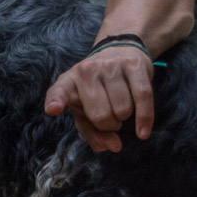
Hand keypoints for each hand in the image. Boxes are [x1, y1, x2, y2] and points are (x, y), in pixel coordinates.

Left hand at [43, 43, 157, 152]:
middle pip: (101, 116)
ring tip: (121, 108)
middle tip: (110, 118)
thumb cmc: (98, 89)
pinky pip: (142, 97)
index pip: (59, 92)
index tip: (52, 110)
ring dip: (125, 117)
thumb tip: (113, 146)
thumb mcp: (86, 110)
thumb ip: (94, 133)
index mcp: (68, 82)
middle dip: (109, 125)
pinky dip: (144, 119)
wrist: (119, 50)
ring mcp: (110, 65)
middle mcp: (87, 71)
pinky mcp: (134, 64)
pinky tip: (143, 132)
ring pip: (123, 109)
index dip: (56, 101)